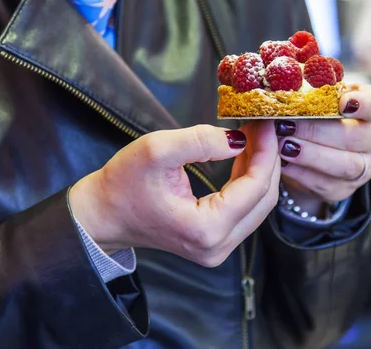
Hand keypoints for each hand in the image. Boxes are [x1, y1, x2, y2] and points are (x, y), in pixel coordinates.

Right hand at [69, 122, 280, 267]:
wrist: (102, 215)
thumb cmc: (122, 184)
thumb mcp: (157, 150)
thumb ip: (200, 141)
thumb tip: (239, 139)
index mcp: (206, 228)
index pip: (255, 187)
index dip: (266, 151)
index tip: (266, 122)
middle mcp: (218, 246)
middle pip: (264, 199)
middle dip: (268, 159)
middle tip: (263, 126)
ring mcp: (218, 249)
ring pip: (258, 205)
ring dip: (260, 169)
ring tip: (254, 136)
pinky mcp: (214, 242)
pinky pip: (245, 210)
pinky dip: (248, 182)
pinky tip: (244, 156)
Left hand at [276, 84, 370, 212]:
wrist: (317, 151)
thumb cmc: (319, 115)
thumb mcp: (321, 98)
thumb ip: (313, 90)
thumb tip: (288, 79)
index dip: (363, 104)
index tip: (343, 102)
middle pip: (353, 138)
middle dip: (316, 131)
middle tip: (286, 124)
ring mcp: (364, 169)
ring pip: (343, 165)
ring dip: (310, 155)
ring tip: (283, 145)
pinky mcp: (344, 190)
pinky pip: (325, 185)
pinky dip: (301, 174)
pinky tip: (282, 163)